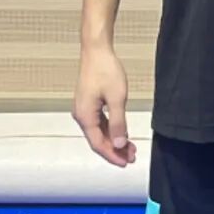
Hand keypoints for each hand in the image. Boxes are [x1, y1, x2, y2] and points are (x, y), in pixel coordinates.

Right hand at [73, 44, 136, 167]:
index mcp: (85, 116)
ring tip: (130, 148)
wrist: (96, 50)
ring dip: (114, 141)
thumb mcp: (117, 98)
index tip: (126, 163)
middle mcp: (81, 115)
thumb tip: (120, 144)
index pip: (98, 144)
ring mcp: (84, 109)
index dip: (112, 155)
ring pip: (99, 132)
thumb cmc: (106, 70)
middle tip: (132, 157)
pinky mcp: (88, 103)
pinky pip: (99, 123)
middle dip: (115, 150)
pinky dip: (110, 130)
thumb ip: (118, 123)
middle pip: (97, 140)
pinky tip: (122, 133)